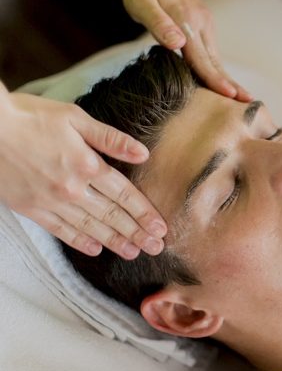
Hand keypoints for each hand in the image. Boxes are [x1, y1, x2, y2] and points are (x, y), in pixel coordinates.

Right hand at [0, 92, 166, 258]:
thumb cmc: (31, 117)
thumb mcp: (76, 118)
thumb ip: (111, 139)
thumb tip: (143, 154)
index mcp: (88, 165)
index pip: (125, 195)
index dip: (145, 213)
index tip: (161, 228)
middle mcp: (72, 188)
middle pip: (112, 215)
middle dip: (137, 233)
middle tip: (156, 248)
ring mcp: (51, 201)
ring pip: (90, 226)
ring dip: (114, 241)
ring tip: (133, 253)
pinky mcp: (30, 208)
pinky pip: (60, 230)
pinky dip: (79, 241)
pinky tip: (94, 249)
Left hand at [122, 0, 251, 100]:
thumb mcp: (141, 2)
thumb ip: (158, 24)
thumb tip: (177, 44)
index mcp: (186, 23)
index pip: (202, 58)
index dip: (215, 79)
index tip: (231, 95)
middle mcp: (201, 24)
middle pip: (215, 61)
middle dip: (230, 83)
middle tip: (248, 103)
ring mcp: (205, 24)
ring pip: (215, 57)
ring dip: (226, 77)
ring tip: (238, 97)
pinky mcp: (204, 24)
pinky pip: (211, 50)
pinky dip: (217, 66)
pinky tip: (220, 79)